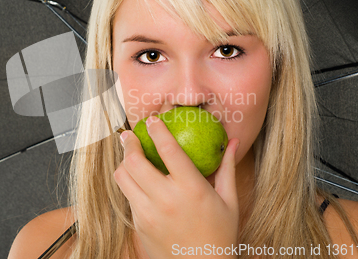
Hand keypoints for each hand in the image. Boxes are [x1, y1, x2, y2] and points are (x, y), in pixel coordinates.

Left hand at [113, 116, 239, 258]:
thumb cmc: (219, 236)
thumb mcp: (230, 202)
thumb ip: (228, 169)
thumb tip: (234, 142)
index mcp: (192, 189)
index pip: (169, 149)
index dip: (158, 130)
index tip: (153, 120)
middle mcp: (166, 199)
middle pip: (135, 161)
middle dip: (128, 143)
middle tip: (129, 135)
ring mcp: (149, 213)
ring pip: (123, 178)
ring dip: (124, 163)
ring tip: (130, 156)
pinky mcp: (139, 225)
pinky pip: (127, 197)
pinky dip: (129, 184)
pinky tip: (137, 181)